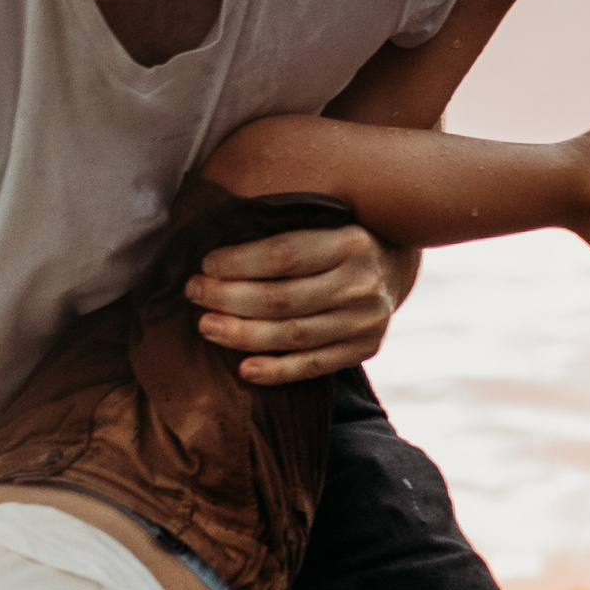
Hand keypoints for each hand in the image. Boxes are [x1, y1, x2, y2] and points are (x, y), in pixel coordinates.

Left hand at [187, 219, 409, 387]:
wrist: (395, 266)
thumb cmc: (340, 237)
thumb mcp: (325, 218)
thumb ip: (283, 224)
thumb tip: (216, 224)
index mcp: (349, 242)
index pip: (282, 255)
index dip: (237, 262)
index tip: (206, 264)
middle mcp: (361, 283)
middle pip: (281, 299)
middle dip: (228, 298)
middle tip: (194, 293)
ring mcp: (365, 321)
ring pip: (293, 335)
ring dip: (243, 334)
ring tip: (207, 326)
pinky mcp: (364, 348)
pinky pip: (313, 366)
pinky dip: (277, 371)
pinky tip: (244, 369)